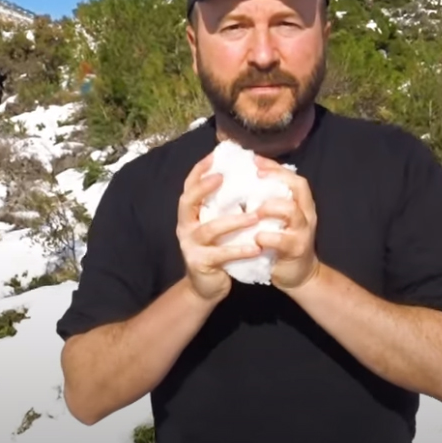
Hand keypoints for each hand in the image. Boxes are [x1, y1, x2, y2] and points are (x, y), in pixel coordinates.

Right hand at [176, 153, 261, 302]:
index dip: (199, 170)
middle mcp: (185, 226)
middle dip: (204, 188)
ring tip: (254, 217)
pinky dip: (239, 249)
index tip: (215, 156)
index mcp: (190, 213)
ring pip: (210, 229)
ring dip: (233, 221)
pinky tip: (256, 247)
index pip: (189, 186)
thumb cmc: (217, 249)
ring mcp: (190, 245)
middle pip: (188, 201)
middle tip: (223, 177)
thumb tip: (243, 177)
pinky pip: (221, 254)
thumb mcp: (217, 224)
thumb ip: (223, 206)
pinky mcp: (200, 263)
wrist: (207, 286)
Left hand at [253, 156, 319, 290]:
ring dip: (270, 207)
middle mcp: (306, 213)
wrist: (299, 275)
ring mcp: (303, 231)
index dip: (275, 167)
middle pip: (299, 186)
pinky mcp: (297, 250)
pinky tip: (255, 238)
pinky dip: (267, 237)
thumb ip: (267, 202)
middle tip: (256, 176)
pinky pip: (282, 240)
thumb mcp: (278, 220)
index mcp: (301, 203)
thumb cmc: (282, 243)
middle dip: (276, 178)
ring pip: (292, 211)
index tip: (255, 159)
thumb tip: (242, 183)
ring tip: (254, 210)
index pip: (293, 176)